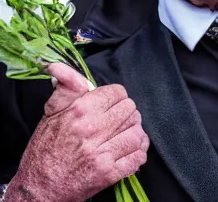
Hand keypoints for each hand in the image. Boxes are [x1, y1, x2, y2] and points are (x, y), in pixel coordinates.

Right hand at [5, 64, 148, 201]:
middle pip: (131, 110)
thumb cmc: (45, 151)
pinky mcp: (109, 173)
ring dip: (134, 133)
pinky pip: (138, 156)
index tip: (109, 104)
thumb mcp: (50, 114)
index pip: (117, 92)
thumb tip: (59, 67)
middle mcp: (93, 130)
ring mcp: (103, 153)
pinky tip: (129, 151)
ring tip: (123, 135)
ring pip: (137, 132)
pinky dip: (138, 153)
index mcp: (80, 112)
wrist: (39, 189)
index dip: (115, 97)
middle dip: (126, 114)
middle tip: (117, 120)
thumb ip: (65, 88)